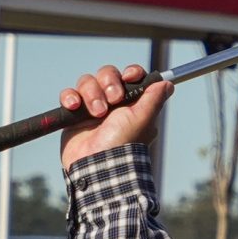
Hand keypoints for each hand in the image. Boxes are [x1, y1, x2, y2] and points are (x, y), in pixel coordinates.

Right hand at [56, 63, 173, 168]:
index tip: (130, 77)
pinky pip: (69, 94)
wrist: (96, 165)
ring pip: (88, 82)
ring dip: (91, 94)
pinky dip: (70, 97)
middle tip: (113, 100)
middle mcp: (113, 104)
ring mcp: (92, 108)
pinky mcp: (74, 115)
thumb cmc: (123, 144)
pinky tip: (75, 107)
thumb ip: (154, 98)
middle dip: (109, 83)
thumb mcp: (143, 119)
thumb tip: (168, 83)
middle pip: (108, 74)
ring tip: (97, 114)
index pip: (132, 77)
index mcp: (132, 104)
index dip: (131, 72)